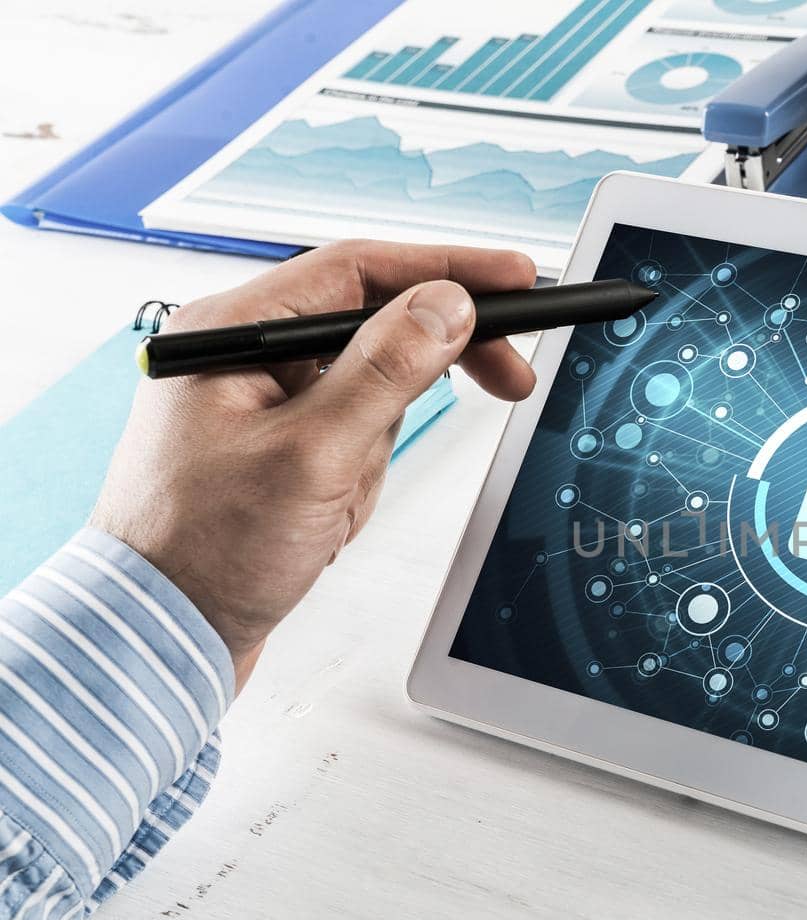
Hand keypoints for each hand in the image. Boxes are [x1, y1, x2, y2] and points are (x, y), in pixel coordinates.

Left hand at [91, 241, 538, 688]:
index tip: (516, 278)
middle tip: (510, 378)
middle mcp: (244, 354)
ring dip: (379, 448)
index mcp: (233, 331)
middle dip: (435, 364)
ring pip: (372, 392)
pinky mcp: (278, 446)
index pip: (360, 271)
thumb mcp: (313, 456)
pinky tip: (328, 518)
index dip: (448, 270)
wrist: (161, 633)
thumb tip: (446, 305)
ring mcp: (261, 402)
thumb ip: (386, 372)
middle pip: (374, 324)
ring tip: (338, 502)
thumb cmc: (204, 551)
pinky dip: (362, 474)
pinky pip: (353, 437)